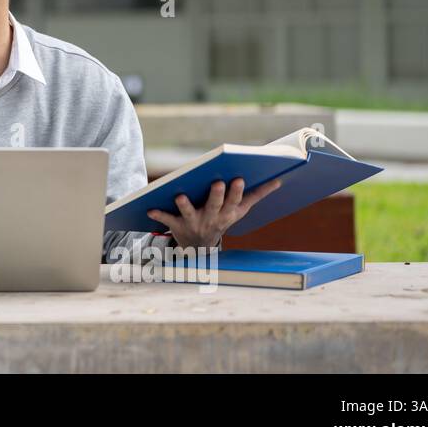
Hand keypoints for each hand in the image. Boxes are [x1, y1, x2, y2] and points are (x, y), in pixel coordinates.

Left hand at [147, 177, 282, 248]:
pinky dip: (157, 214)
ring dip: (185, 205)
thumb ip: (258, 195)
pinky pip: (166, 219)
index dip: (237, 192)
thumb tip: (279, 180)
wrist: (200, 248)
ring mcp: (194, 222)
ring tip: (179, 195)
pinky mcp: (176, 224)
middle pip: (215, 205)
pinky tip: (148, 209)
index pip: (235, 202)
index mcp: (228, 213)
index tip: (240, 179)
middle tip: (219, 182)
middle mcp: (212, 218)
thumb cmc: (222, 219)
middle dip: (218, 195)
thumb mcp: (240, 210)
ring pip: (189, 212)